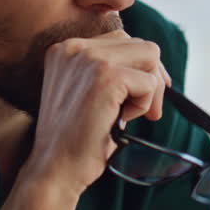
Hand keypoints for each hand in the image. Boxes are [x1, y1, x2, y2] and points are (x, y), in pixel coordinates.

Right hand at [23, 30, 171, 196]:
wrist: (54, 168)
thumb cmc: (74, 139)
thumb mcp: (84, 93)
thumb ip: (107, 72)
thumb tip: (155, 68)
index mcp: (65, 49)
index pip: (120, 40)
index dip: (140, 67)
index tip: (144, 94)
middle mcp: (74, 47)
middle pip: (140, 44)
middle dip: (152, 77)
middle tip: (149, 112)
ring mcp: (89, 59)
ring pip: (150, 56)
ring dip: (149, 91)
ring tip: (126, 116)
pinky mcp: (106, 77)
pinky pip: (150, 82)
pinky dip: (145, 105)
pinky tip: (121, 121)